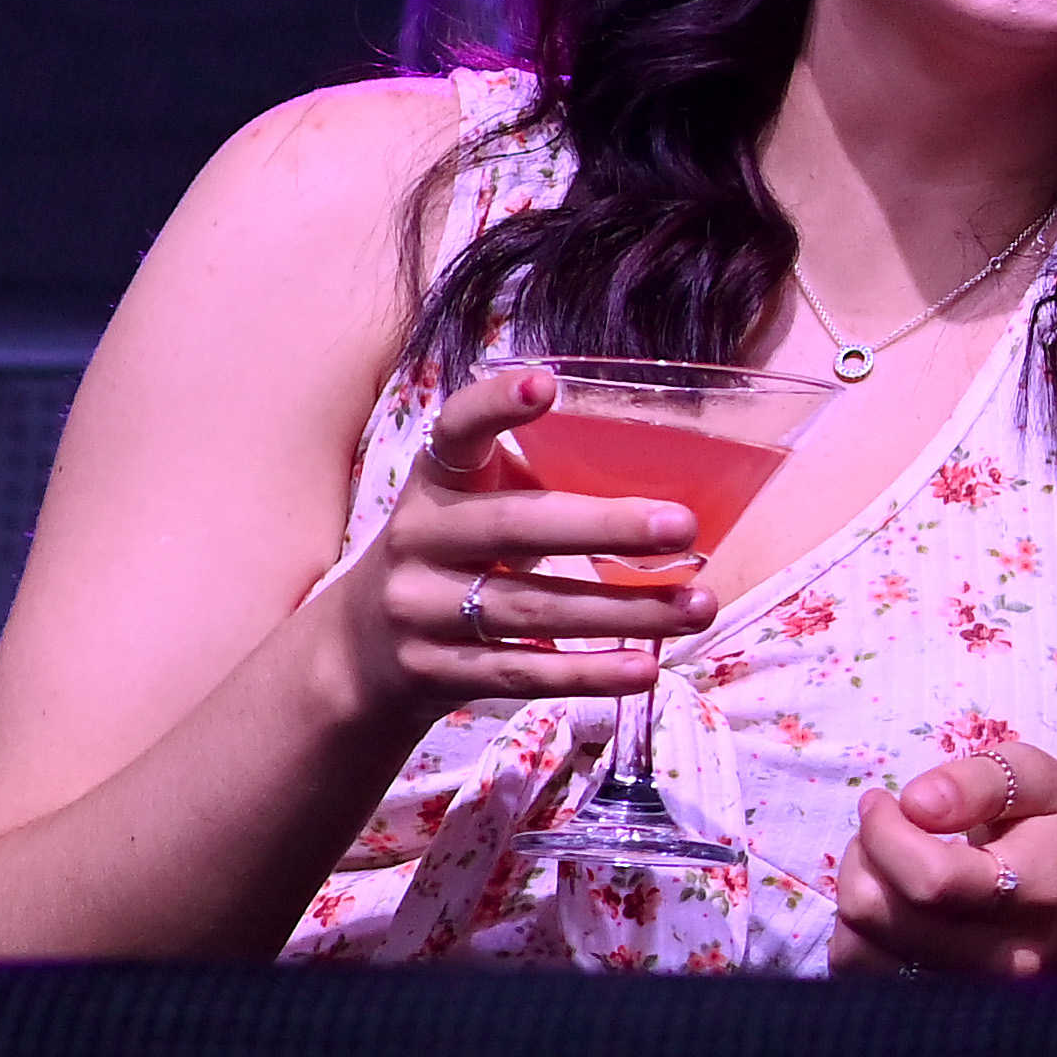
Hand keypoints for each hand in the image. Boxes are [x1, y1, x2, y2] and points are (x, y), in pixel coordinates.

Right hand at [331, 361, 708, 731]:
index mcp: (437, 481)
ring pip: (532, 608)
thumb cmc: (454, 553)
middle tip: (684, 526)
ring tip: (698, 606)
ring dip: (624, 611)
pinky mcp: (433, 670)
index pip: (457, 430)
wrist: (358, 651)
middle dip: (605, 527)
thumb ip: (541, 478)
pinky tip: (643, 669)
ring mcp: (419, 608)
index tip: (546, 384)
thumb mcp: (474, 502)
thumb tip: (680, 468)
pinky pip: (519, 671)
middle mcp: (420, 538)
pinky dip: (586, 673)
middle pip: (515, 527)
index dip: (495, 404)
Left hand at [833, 740, 1056, 979]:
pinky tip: (888, 905)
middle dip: (863, 858)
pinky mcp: (940, 1014)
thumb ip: (981, 781)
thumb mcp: (1040, 784)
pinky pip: (859, 979)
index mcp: (1036, 890)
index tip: (884, 801)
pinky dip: (856, 934)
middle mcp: (1004, 958)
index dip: (885, 833)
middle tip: (884, 828)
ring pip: (858, 953)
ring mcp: (970, 996)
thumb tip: (917, 802)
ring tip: (885, 866)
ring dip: (854, 897)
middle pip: (881, 918)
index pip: (931, 880)